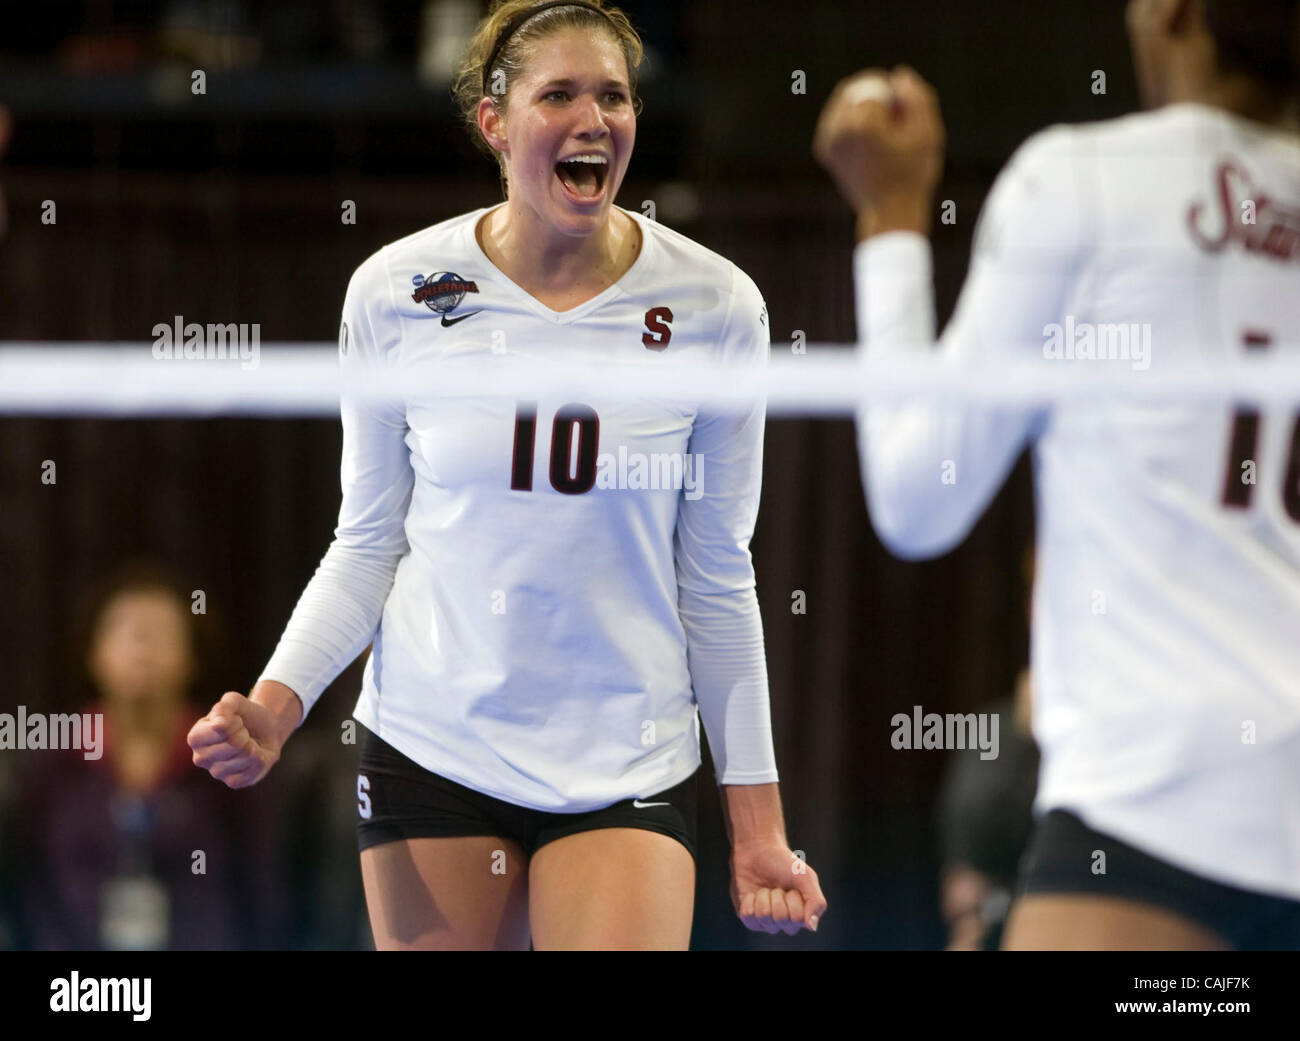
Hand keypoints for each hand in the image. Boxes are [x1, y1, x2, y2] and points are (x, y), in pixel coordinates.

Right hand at [187, 690, 286, 788]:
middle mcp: (201, 758)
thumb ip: (225, 705)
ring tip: (248, 743)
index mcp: (195, 737)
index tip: (237, 720)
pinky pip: (250, 771)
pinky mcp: (233, 782)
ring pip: (244, 757)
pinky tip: (254, 755)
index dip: (235, 722)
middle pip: (234, 744)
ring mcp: (216, 772)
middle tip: (244, 733)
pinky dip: (259, 760)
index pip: (220, 730)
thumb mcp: (235, 702)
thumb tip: (218, 724)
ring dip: (253, 746)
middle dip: (245, 734)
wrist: (265, 731)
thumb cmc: (245, 715)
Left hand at [729, 838, 826, 935]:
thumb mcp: (806, 877)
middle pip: (780, 918)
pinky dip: (749, 899)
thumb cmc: (785, 864)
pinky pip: (747, 915)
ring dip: (763, 896)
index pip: (797, 918)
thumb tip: (812, 927)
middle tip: (777, 886)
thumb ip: (816, 902)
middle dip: (778, 896)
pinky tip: (753, 893)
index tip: (792, 887)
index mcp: (802, 916)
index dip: (793, 899)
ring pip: (763, 916)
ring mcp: (765, 921)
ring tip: (765, 888)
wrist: (759, 850)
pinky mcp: (748, 917)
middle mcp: (784, 923)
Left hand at [813, 65, 945, 236]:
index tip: (903, 117)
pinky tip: (868, 139)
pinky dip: (852, 121)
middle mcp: (839, 130)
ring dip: (863, 108)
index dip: (893, 96)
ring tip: (882, 134)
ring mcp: (828, 140)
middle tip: (892, 122)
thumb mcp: (929, 133)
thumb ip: (917, 97)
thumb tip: (897, 75)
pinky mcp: (824, 149)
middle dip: (875, 97)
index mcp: (863, 123)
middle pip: (854, 88)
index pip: (874, 83)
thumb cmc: (914, 174)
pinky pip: (836, 118)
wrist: (890, 212)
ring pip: (843, 101)